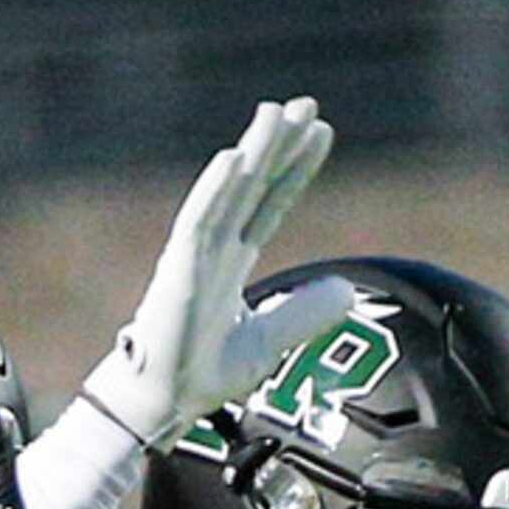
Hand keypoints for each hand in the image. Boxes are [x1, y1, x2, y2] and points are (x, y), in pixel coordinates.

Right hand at [82, 95, 359, 447]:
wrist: (162, 404)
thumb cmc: (203, 373)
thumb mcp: (268, 341)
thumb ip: (304, 314)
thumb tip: (347, 289)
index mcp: (231, 259)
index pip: (270, 202)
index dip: (296, 169)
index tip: (322, 133)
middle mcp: (213, 248)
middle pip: (253, 185)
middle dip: (278, 145)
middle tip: (307, 105)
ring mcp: (193, 255)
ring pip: (228, 192)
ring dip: (252, 151)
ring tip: (276, 113)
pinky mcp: (177, 271)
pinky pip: (198, 222)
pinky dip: (215, 190)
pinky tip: (235, 159)